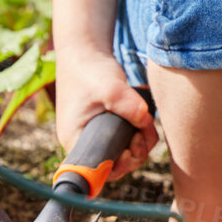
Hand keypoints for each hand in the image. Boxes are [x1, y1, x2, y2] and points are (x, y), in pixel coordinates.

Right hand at [54, 55, 158, 180]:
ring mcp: (96, 135)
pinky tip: (143, 117)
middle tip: (143, 133)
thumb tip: (146, 120)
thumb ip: (128, 105)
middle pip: (114, 164)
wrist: (85, 51)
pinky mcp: (107, 126)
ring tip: (146, 122)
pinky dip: (138, 131)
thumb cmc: (89, 70)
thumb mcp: (110, 87)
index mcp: (76, 139)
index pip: (96, 169)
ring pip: (124, 151)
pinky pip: (126, 138)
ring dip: (140, 141)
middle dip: (135, 152)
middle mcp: (84, 142)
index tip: (131, 148)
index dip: (118, 166)